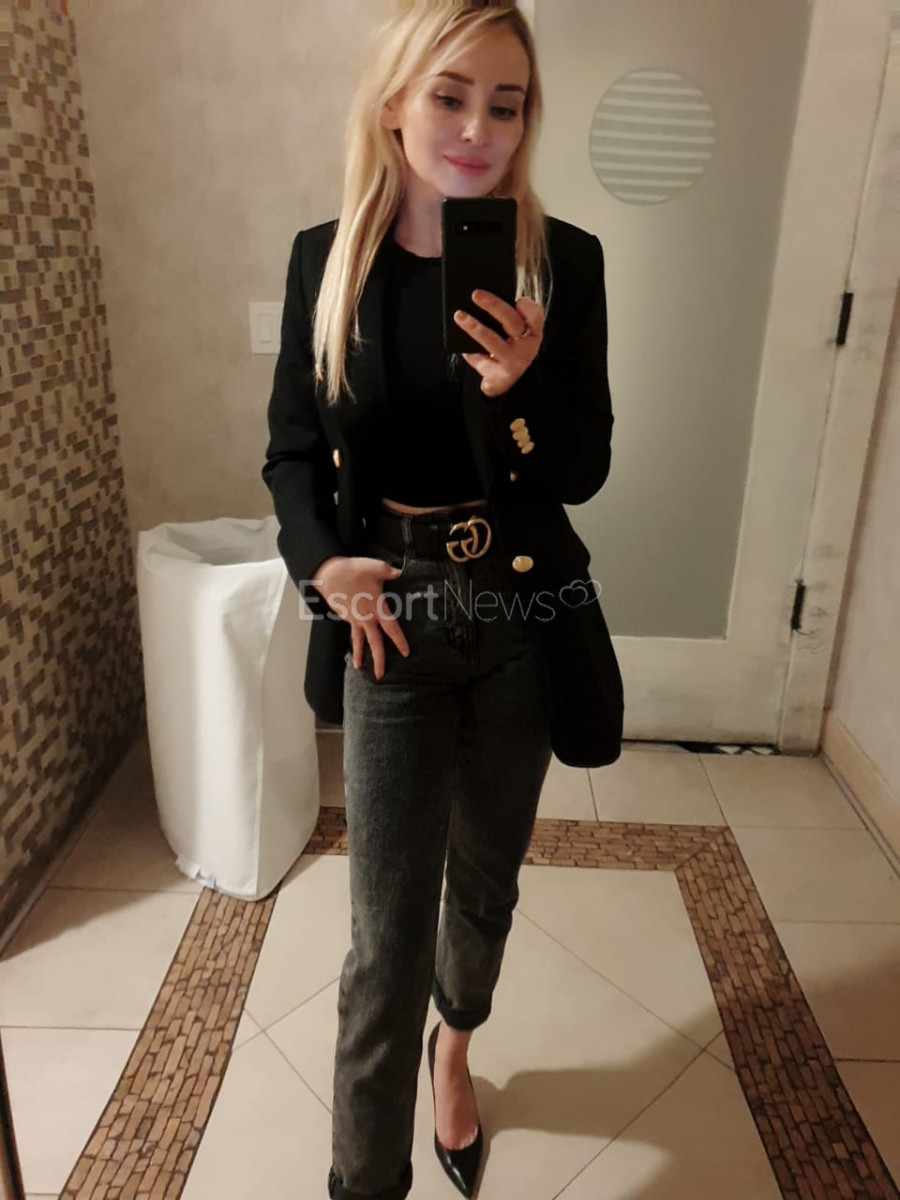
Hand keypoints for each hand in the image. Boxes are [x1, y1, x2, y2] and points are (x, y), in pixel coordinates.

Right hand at [313, 556, 409, 679]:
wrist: (329, 574)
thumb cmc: (353, 570)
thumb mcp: (377, 567)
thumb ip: (391, 572)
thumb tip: (401, 572)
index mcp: (377, 608)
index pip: (391, 629)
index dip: (399, 641)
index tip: (405, 653)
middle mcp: (366, 618)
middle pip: (375, 643)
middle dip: (379, 660)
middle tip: (381, 675)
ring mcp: (354, 619)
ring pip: (359, 641)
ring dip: (360, 655)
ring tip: (359, 668)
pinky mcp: (346, 616)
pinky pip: (351, 633)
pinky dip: (353, 642)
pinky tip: (354, 649)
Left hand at [455, 289, 543, 397]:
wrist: (505, 379)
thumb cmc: (508, 347)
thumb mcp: (514, 332)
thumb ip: (505, 316)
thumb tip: (480, 298)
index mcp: (533, 331)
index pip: (535, 315)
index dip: (527, 307)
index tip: (517, 299)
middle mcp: (526, 347)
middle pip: (512, 322)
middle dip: (494, 306)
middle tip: (476, 294)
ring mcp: (513, 362)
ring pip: (493, 341)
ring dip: (474, 327)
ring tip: (459, 315)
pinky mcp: (498, 374)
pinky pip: (479, 358)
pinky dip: (469, 351)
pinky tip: (462, 345)